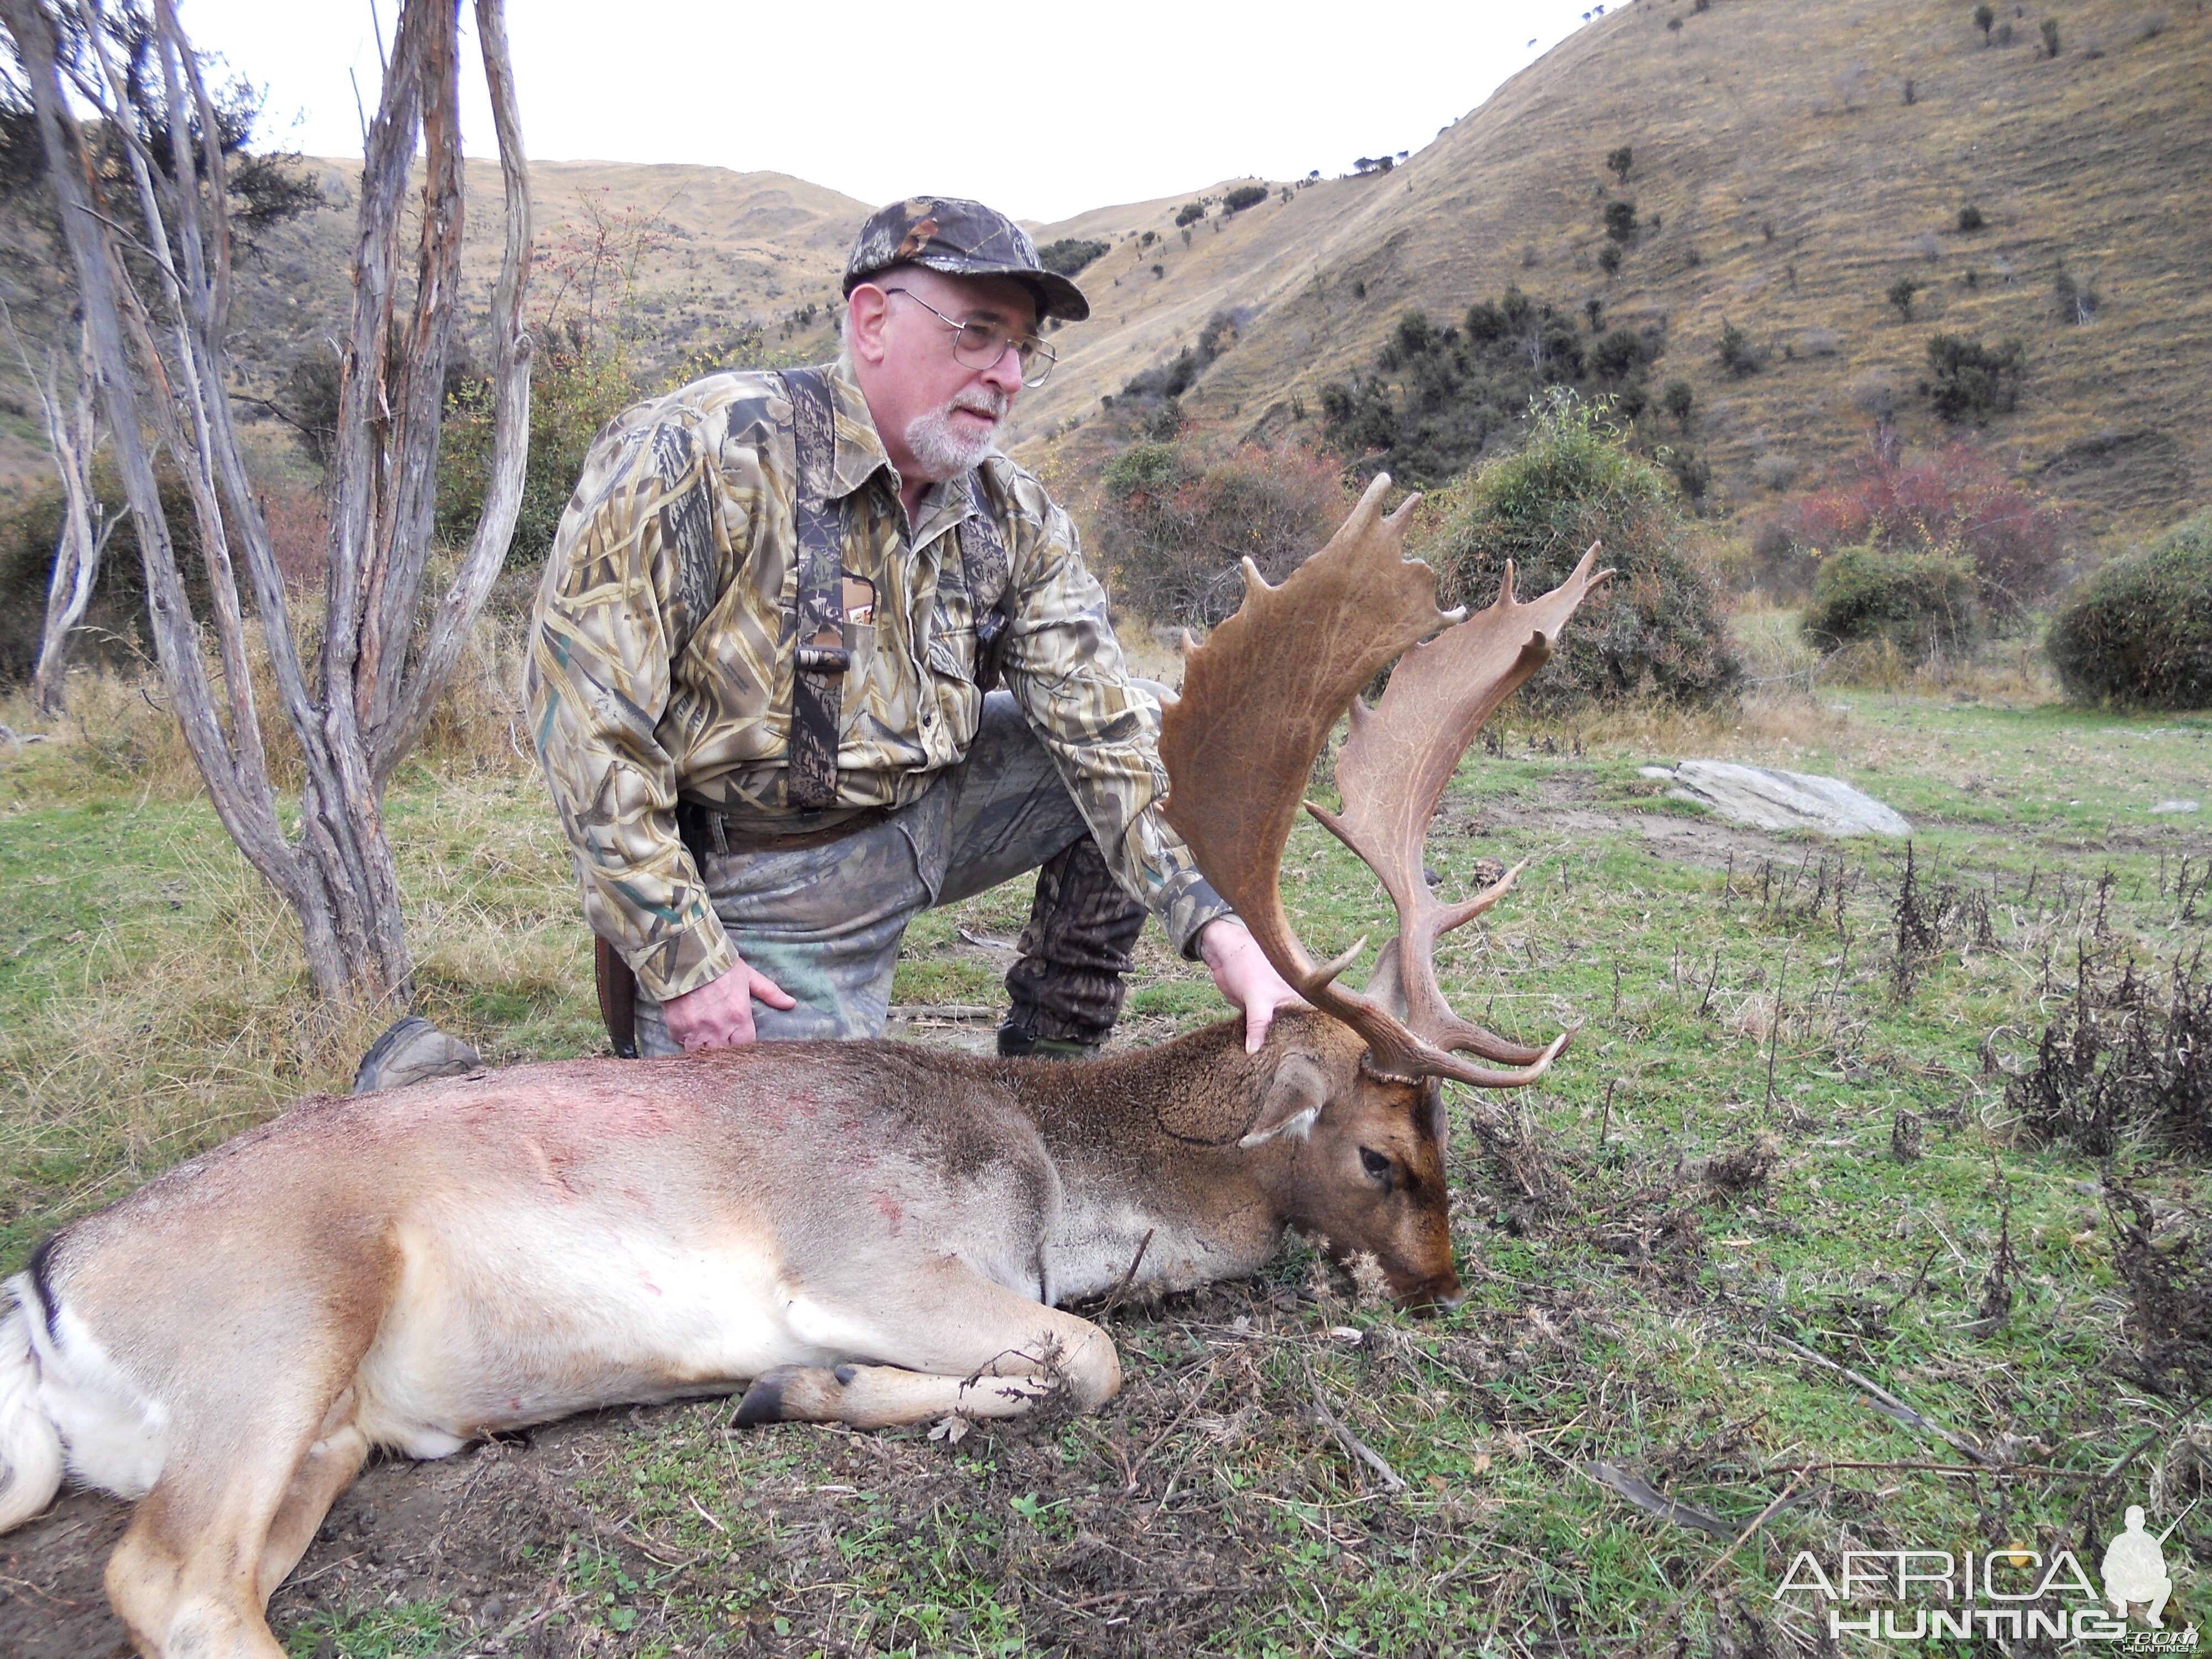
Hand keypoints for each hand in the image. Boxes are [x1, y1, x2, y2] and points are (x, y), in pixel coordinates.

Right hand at [660, 954, 797, 1050]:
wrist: (686, 954)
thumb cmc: (720, 964)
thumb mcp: (748, 975)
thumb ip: (770, 992)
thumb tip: (791, 1003)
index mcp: (739, 1016)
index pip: (746, 1045)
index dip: (742, 1045)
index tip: (739, 1040)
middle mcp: (719, 1027)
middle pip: (724, 1053)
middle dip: (723, 1048)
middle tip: (721, 1040)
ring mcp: (697, 1029)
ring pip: (702, 1053)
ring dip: (704, 1047)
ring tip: (704, 1039)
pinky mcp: (677, 1027)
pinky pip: (682, 1042)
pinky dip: (685, 1038)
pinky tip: (688, 1029)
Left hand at [1198, 918, 1306, 1054]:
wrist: (1224, 953)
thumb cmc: (1249, 965)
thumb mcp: (1258, 998)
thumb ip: (1258, 1025)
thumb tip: (1253, 1051)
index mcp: (1301, 997)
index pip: (1313, 1024)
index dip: (1312, 1042)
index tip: (1308, 1061)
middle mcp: (1291, 1004)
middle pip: (1294, 1032)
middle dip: (1289, 1048)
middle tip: (1286, 1068)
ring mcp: (1274, 1009)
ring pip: (1276, 1033)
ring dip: (1271, 1045)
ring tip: (1269, 1067)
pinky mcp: (1257, 1013)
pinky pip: (1259, 1031)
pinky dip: (1256, 1040)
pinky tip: (1253, 1055)